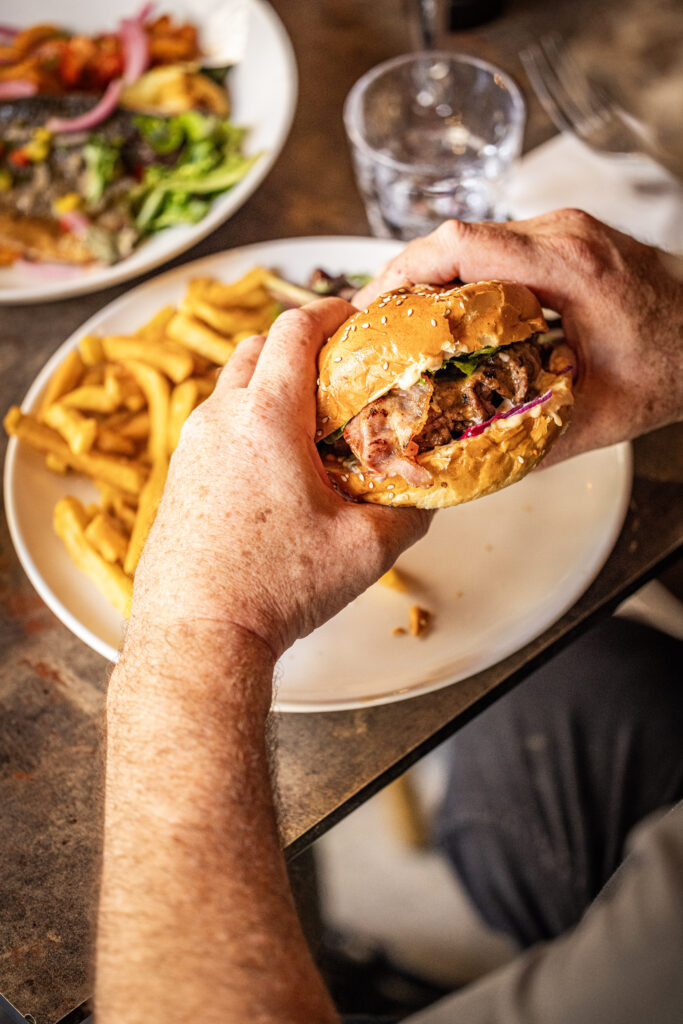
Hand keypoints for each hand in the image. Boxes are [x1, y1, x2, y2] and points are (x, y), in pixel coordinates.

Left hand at [126, 298, 430, 662]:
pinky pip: (216, 426)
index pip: (294, 330)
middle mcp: (220, 420)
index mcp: (266, 418)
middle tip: (339, 366)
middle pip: (257, 347)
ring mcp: (192, 448)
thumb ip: (409, 512)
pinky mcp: (179, 477)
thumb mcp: (367, 549)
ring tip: (310, 419)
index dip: (329, 310)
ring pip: (231, 387)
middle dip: (299, 342)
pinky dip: (247, 421)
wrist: (198, 634)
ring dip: (270, 383)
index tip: (353, 314)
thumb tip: (427, 496)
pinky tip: (276, 465)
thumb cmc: (275, 589)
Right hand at [355, 209, 682, 464]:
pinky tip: (446, 315)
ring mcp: (565, 229)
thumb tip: (466, 468)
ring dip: (430, 276)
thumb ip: (532, 442)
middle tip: (372, 327)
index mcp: (573, 267)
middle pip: (456, 237)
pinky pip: (495, 246)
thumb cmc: (677, 364)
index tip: (371, 310)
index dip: (404, 273)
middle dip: (403, 278)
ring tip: (399, 325)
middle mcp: (565, 234)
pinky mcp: (564, 237)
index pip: (464, 246)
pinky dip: (460, 276)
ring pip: (472, 238)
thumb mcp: (602, 416)